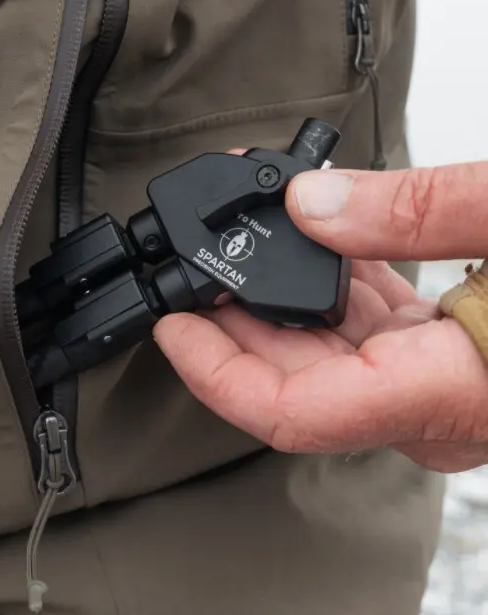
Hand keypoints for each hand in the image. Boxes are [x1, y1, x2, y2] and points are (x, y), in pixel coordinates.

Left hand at [154, 161, 487, 472]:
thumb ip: (416, 214)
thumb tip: (312, 203)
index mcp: (441, 391)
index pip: (289, 410)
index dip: (213, 372)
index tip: (172, 327)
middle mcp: (426, 402)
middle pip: (288, 370)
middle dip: (232, 313)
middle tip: (198, 256)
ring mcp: (430, 379)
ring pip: (320, 345)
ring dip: (275, 288)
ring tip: (246, 228)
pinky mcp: (439, 351)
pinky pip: (360, 325)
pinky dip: (327, 278)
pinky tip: (311, 236)